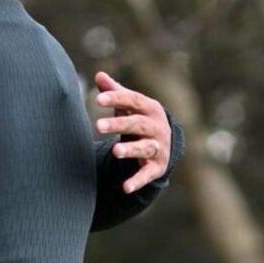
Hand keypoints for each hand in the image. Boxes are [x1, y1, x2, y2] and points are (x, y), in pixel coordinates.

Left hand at [94, 72, 169, 193]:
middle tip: (98, 126)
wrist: (166, 143)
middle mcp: (157, 127)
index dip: (116, 99)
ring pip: (144, 147)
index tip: (97, 99)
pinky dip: (137, 181)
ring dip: (130, 149)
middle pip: (137, 124)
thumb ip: (115, 91)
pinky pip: (147, 174)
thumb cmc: (140, 119)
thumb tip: (99, 75)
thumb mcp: (131, 105)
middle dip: (118, 124)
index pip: (133, 100)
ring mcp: (159, 147)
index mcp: (150, 108)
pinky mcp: (157, 167)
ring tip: (115, 151)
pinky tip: (125, 187)